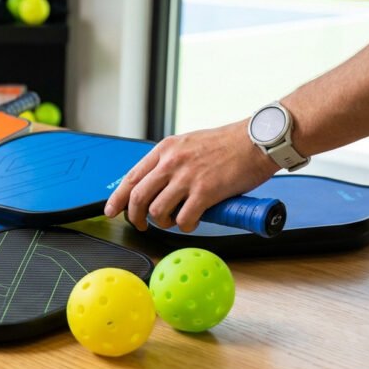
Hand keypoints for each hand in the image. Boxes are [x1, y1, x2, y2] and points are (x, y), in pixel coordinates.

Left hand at [104, 120, 278, 230]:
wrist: (256, 142)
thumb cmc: (227, 144)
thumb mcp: (188, 144)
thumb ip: (171, 161)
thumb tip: (156, 183)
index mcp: (165, 150)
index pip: (131, 177)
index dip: (118, 198)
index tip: (112, 210)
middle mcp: (171, 162)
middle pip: (137, 196)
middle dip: (135, 216)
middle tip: (141, 225)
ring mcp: (187, 177)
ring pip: (156, 210)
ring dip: (162, 222)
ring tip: (172, 222)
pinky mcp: (205, 192)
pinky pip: (183, 219)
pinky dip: (185, 226)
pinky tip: (192, 223)